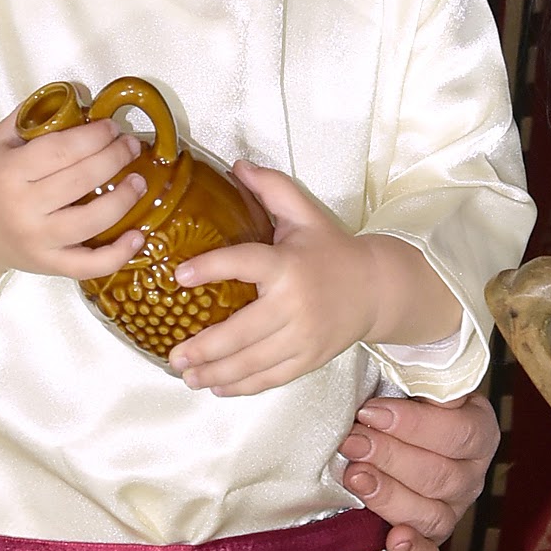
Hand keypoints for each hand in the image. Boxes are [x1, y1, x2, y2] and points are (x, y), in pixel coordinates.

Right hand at [0, 109, 144, 305]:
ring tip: (138, 181)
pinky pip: (89, 265)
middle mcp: (23, 208)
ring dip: (123, 200)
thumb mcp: (0, 141)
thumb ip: (34, 115)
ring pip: (90, 222)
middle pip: (80, 180)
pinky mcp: (49, 265)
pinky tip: (137, 238)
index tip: (111, 127)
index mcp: (9, 173)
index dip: (93, 137)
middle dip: (114, 159)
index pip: (60, 151)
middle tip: (130, 146)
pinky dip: (118, 255)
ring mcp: (37, 240)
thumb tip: (81, 92)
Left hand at [165, 164, 452, 395]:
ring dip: (216, 372)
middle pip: (241, 332)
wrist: (377, 289)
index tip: (179, 276)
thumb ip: (272, 188)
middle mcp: (295, 305)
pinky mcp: (309, 359)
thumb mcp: (305, 214)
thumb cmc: (332, 250)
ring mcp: (303, 337)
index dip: (211, 268)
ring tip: (187, 375)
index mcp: (288, 265)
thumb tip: (236, 164)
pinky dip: (243, 386)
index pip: (245, 264)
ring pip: (253, 362)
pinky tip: (218, 386)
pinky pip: (271, 378)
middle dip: (204, 347)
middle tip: (173, 354)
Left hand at [335, 388, 495, 550]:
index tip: (370, 411)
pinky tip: (393, 539)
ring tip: (355, 477)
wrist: (380, 433)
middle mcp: (470, 474)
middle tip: (352, 442)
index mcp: (476, 430)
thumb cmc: (393, 400)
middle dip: (392, 458)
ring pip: (433, 515)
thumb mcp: (408, 379)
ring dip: (391, 497)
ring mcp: (451, 510)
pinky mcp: (428, 540)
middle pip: (442, 476)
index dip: (414, 425)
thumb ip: (415, 372)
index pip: (459, 434)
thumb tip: (403, 350)